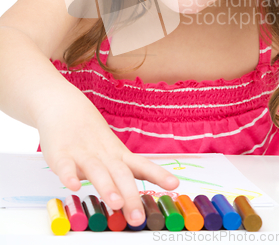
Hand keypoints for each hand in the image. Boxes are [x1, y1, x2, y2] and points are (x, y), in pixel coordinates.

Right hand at [36, 91, 178, 225]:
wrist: (64, 106)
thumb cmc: (90, 133)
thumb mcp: (111, 151)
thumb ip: (122, 172)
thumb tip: (135, 198)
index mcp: (118, 155)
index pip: (141, 165)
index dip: (158, 174)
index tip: (174, 184)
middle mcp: (103, 155)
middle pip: (120, 174)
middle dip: (130, 196)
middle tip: (138, 217)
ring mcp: (82, 153)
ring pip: (96, 171)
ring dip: (107, 187)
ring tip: (115, 203)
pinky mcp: (60, 154)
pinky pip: (65, 166)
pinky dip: (69, 175)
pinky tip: (73, 186)